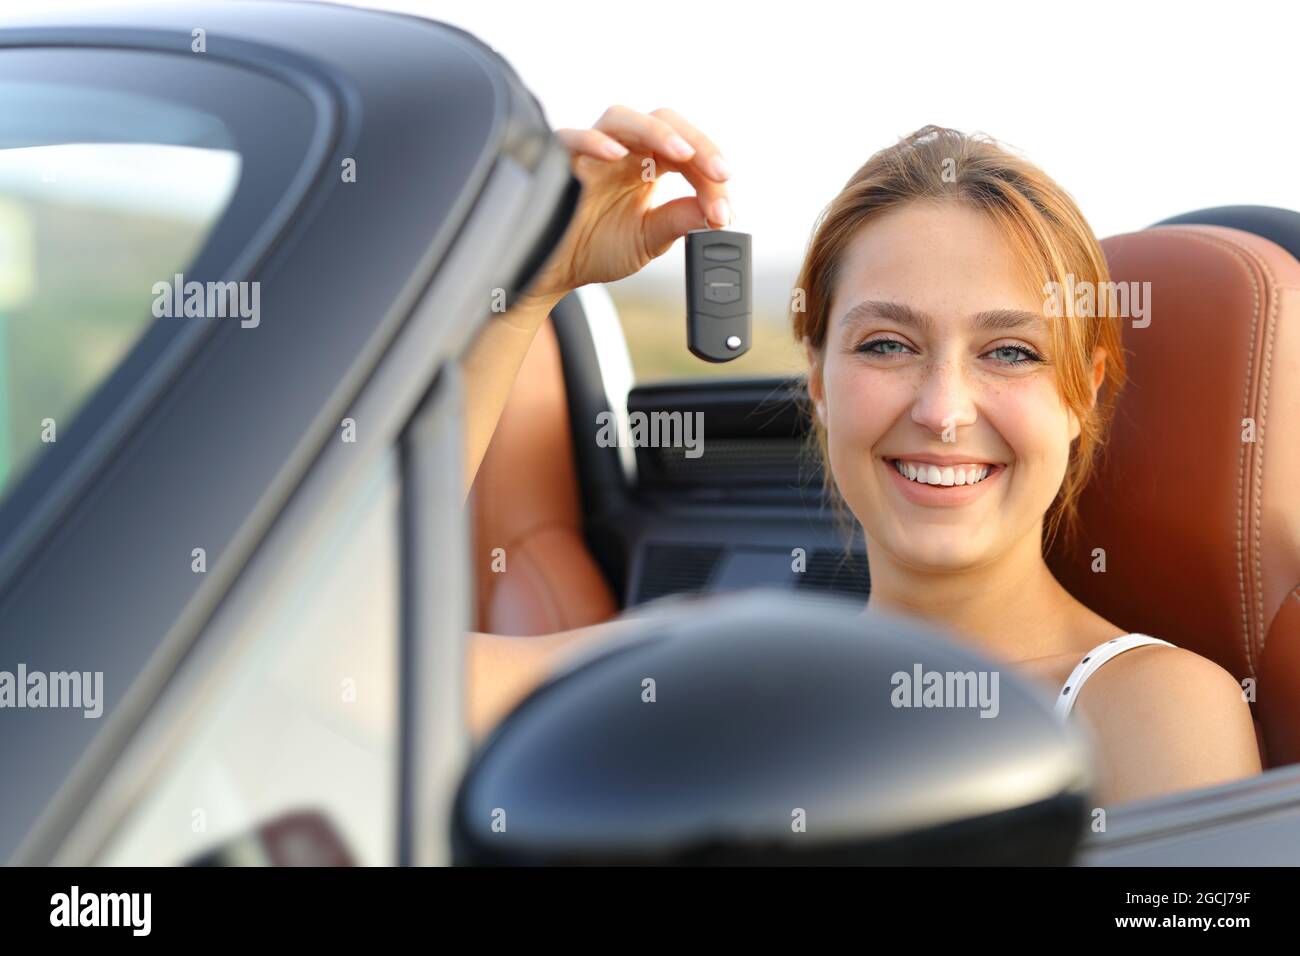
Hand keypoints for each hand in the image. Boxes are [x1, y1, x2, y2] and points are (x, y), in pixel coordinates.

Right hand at [519, 105, 732, 306]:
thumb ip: (680, 220)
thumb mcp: (650, 238)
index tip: (726, 210)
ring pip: (623, 118)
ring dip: (656, 131)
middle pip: (662, 121)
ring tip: (682, 153)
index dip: (710, 176)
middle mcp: (622, 149)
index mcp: (647, 164)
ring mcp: (591, 151)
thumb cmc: (597, 248)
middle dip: (696, 144)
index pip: (686, 153)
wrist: (556, 271)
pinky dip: (593, 140)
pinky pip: (572, 138)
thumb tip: (718, 213)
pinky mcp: (560, 161)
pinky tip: (614, 154)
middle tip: (719, 173)